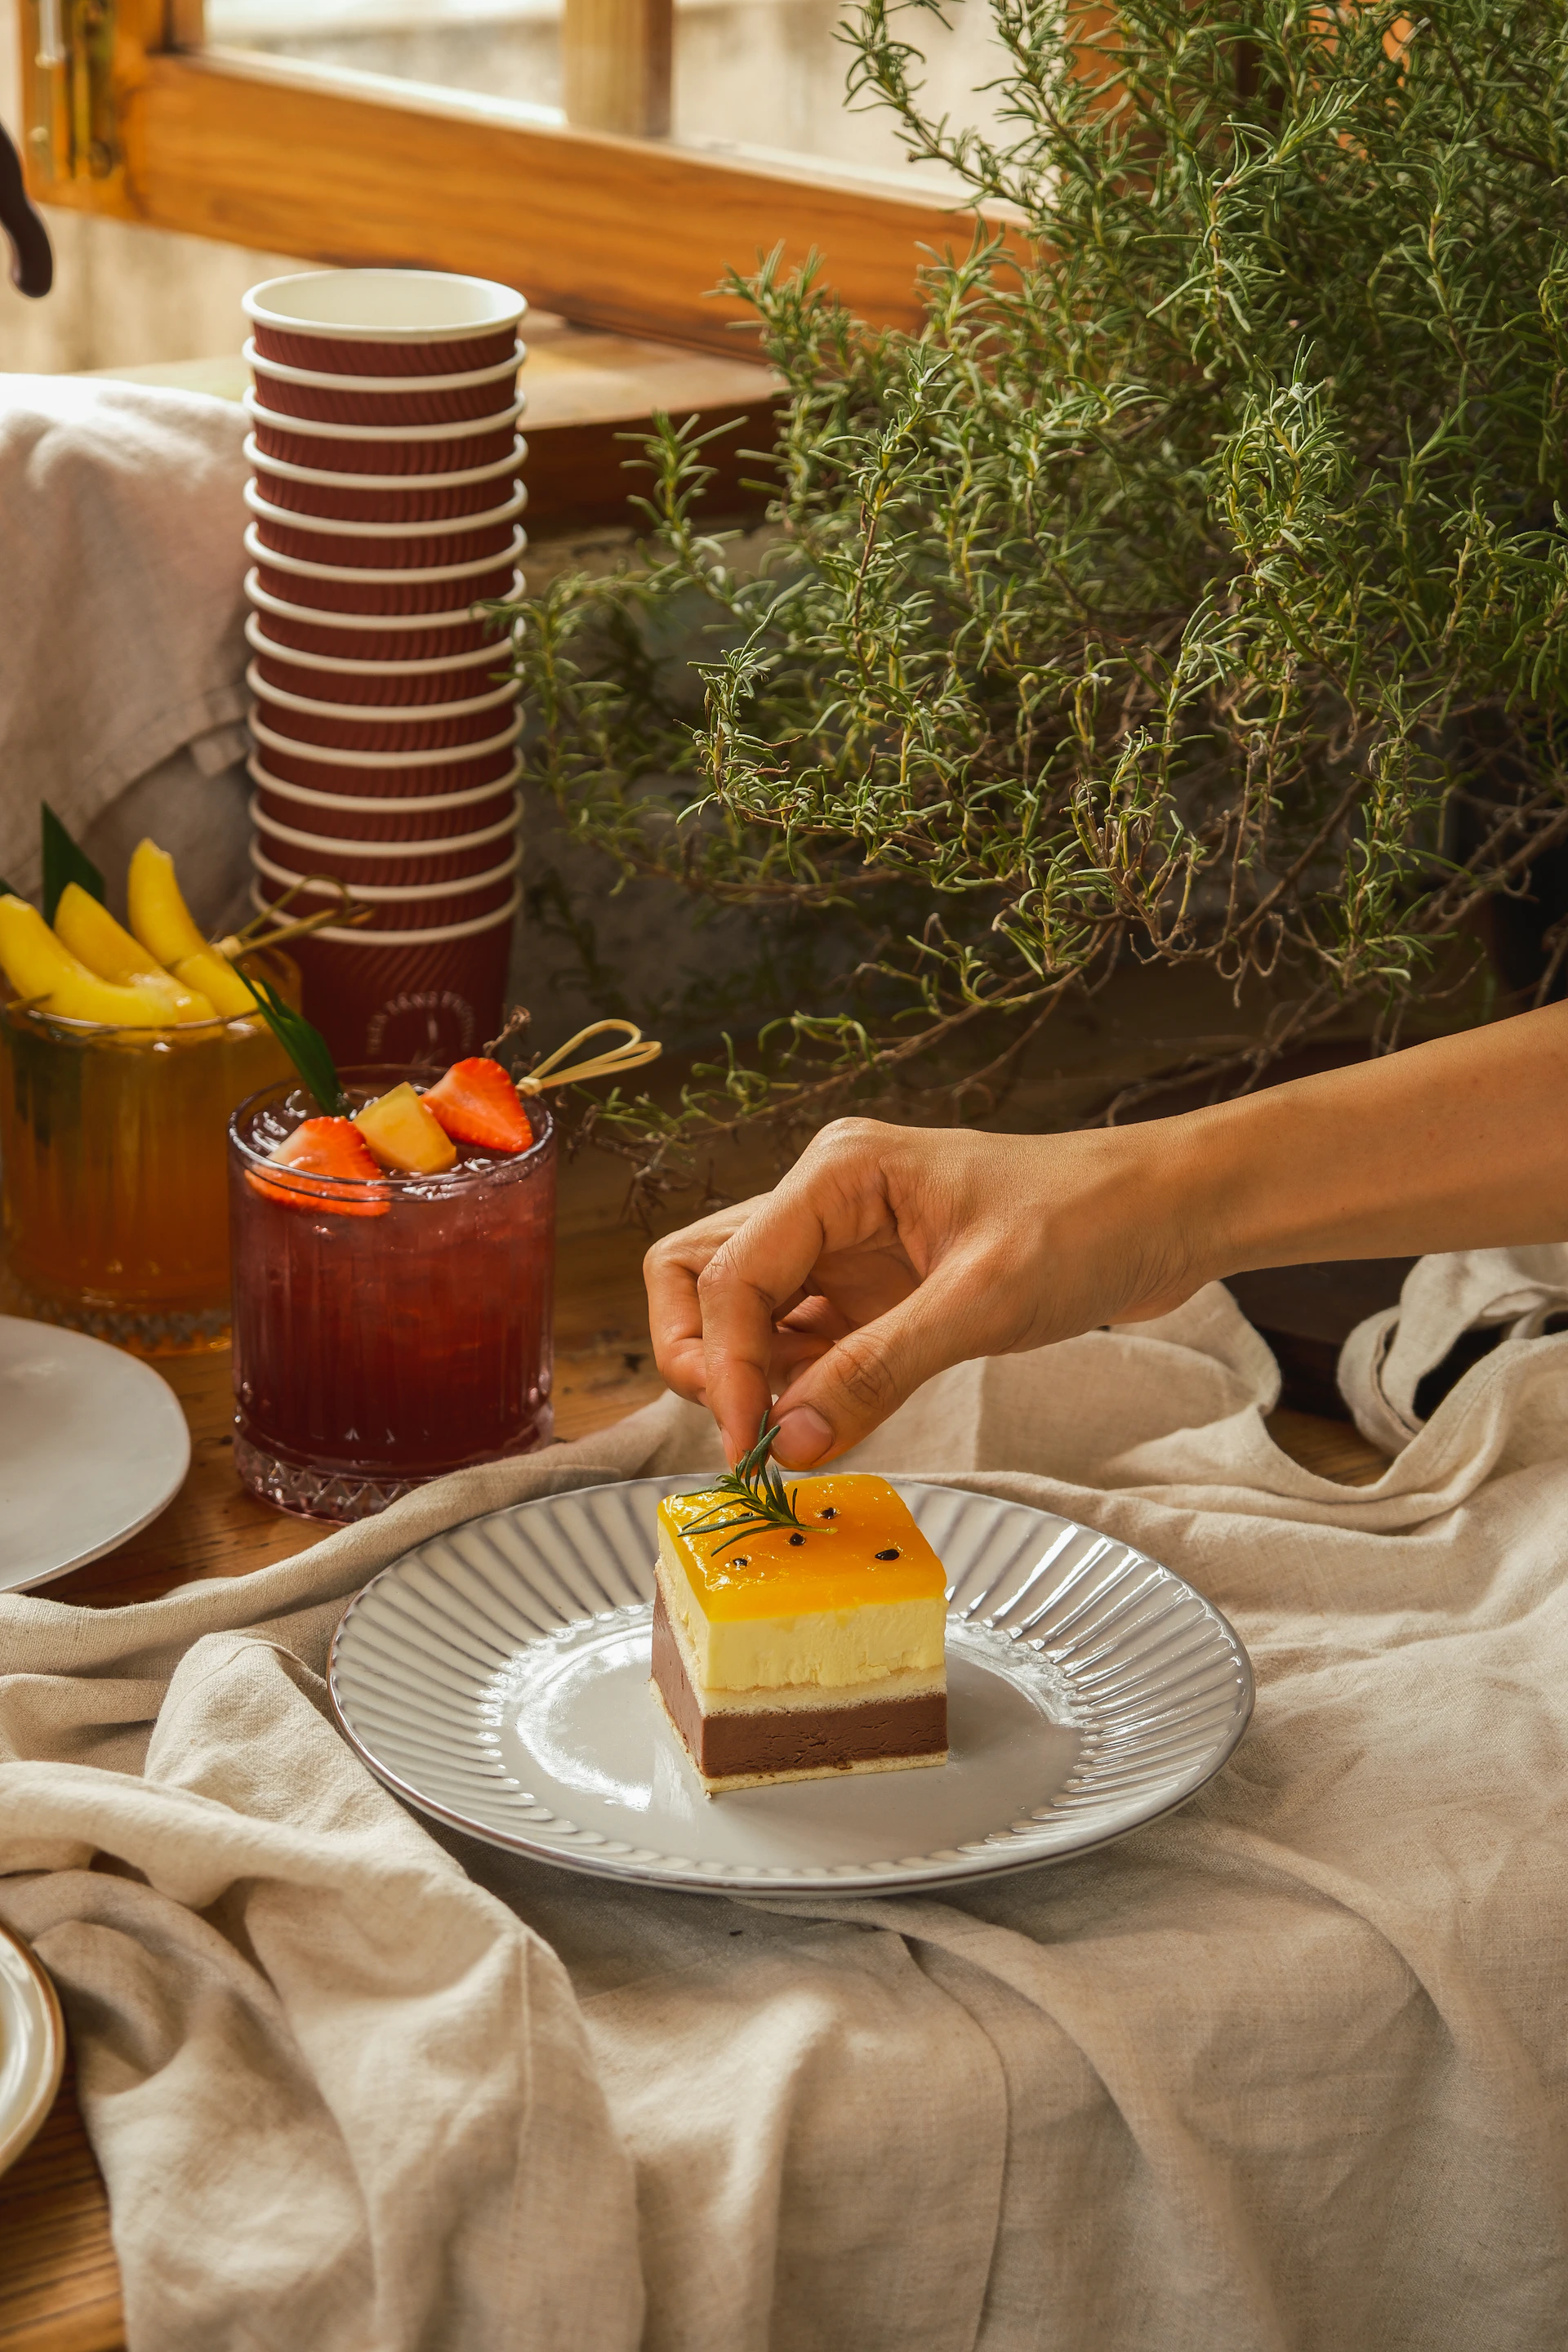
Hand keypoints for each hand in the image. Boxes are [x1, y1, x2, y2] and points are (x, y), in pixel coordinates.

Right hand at [644, 1117, 1207, 1466]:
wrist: (1167, 1214)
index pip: (732, 1271)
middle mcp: (825, 1201)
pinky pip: (801, 1343)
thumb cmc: (1089, 1222)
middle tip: (744, 1432)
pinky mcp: (873, 1292)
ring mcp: (845, 1247)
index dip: (721, 1363)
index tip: (750, 1446)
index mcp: (839, 1172)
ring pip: (741, 1311)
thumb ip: (879, 1370)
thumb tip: (788, 1443)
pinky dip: (797, 1390)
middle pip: (702, 1273)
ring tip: (788, 1438)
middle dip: (701, 1354)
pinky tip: (827, 1426)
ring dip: (745, 1377)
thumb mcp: (985, 1300)